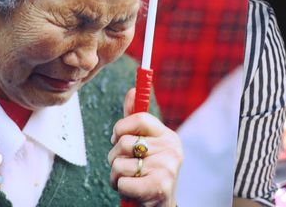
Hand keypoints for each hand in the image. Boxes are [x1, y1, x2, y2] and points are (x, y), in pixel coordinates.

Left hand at [108, 88, 182, 206]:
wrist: (159, 206)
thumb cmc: (147, 172)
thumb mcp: (144, 145)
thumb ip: (135, 120)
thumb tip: (132, 90)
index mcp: (167, 135)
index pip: (139, 118)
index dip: (121, 128)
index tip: (116, 138)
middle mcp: (171, 149)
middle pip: (123, 143)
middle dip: (114, 157)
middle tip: (126, 167)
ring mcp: (167, 167)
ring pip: (119, 164)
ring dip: (116, 176)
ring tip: (130, 181)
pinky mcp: (159, 186)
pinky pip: (122, 181)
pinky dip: (120, 188)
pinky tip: (131, 191)